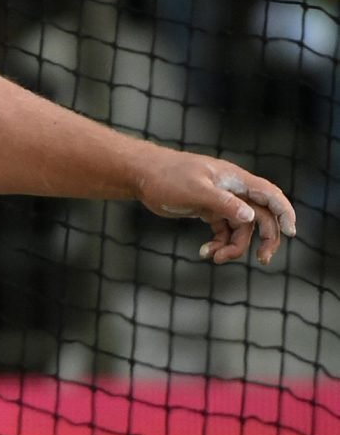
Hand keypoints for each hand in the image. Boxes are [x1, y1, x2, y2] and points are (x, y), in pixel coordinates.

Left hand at [136, 151, 296, 265]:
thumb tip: (250, 217)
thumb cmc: (167, 177)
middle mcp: (232, 190)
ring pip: (241, 228)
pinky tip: (204, 252)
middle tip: (262, 260)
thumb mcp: (195, 191)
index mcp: (234, 180)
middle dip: (265, 239)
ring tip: (215, 257)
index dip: (285, 212)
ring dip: (234, 246)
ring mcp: (221, 201)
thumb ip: (223, 203)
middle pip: (261, 216)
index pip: (269, 194)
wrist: (142, 175)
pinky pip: (223, 231)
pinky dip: (218, 243)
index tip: (291, 232)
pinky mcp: (208, 210)